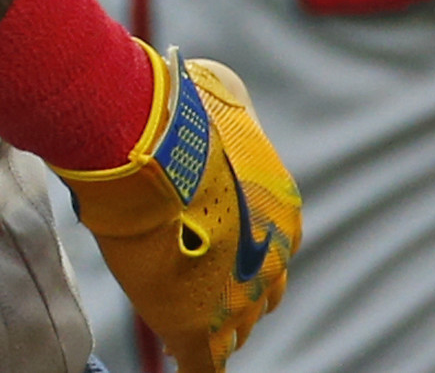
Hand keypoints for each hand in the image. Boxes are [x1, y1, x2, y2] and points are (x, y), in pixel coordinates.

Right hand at [53, 45, 298, 371]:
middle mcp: (273, 261)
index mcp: (284, 216)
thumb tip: (211, 89)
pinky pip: (205, 363)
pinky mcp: (199, 327)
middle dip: (235, 292)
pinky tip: (183, 357)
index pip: (269, 250)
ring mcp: (239, 298)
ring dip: (213, 323)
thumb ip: (225, 108)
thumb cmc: (180, 112)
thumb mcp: (221, 93)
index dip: (240, 250)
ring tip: (184, 318)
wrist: (150, 142)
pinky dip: (195, 361)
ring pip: (235, 329)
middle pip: (261, 294)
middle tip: (200, 284)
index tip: (213, 243)